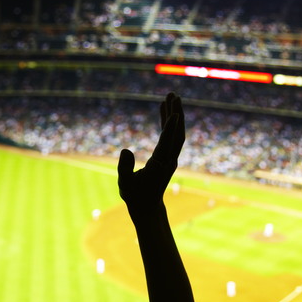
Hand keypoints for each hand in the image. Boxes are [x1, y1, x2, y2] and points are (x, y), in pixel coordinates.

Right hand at [117, 92, 185, 216]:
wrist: (147, 206)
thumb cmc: (134, 195)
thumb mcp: (125, 185)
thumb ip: (124, 168)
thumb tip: (125, 150)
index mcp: (158, 166)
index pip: (167, 144)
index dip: (170, 129)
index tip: (175, 113)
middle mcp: (168, 160)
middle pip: (177, 134)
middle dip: (176, 114)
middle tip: (173, 95)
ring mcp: (170, 158)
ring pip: (176, 134)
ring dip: (175, 115)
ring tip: (170, 96)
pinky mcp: (168, 156)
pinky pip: (171, 136)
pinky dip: (168, 122)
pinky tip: (164, 110)